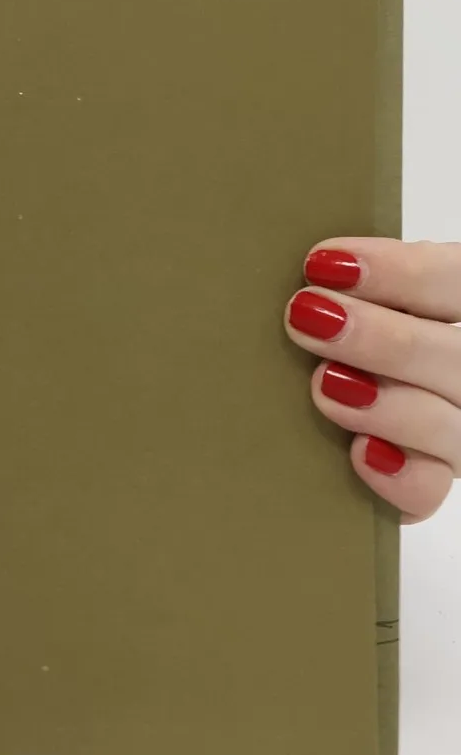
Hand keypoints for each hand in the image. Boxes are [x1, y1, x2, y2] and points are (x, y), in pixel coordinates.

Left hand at [287, 240, 460, 520]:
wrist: (319, 409)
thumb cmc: (333, 326)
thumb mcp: (351, 294)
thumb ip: (349, 282)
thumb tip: (309, 264)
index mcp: (459, 307)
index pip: (457, 280)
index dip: (405, 271)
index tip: (324, 264)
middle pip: (457, 358)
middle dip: (383, 338)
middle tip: (308, 317)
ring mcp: (456, 431)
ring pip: (452, 428)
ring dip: (386, 405)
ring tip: (324, 385)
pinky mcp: (426, 480)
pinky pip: (427, 490)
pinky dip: (397, 475)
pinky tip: (361, 453)